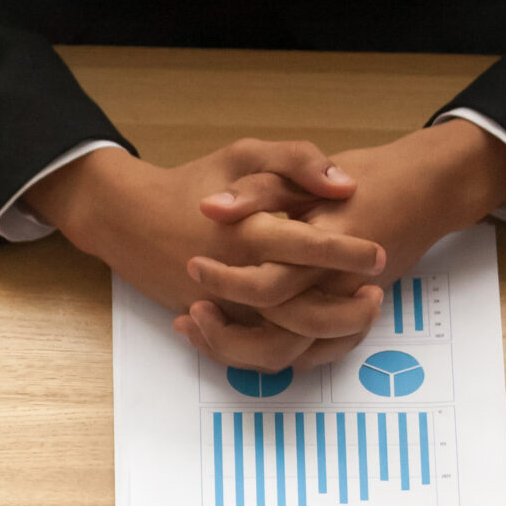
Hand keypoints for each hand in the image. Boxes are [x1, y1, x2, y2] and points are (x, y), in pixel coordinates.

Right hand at [26, 141, 386, 371]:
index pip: (306, 248)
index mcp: (246, 231)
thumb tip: (344, 184)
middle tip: (375, 293)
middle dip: (345, 312)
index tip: (378, 253)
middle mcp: (234, 277)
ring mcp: (221, 308)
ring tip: (352, 316)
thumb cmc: (191, 183)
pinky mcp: (212, 323)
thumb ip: (296, 160)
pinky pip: (254, 351)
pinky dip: (292, 348)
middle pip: (298, 313)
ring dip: (322, 338)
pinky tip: (319, 330)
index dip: (347, 253)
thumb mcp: (243, 155)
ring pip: (277, 345)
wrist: (127, 219)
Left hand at [188, 120, 505, 359]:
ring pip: (291, 354)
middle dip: (225, 333)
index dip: (225, 282)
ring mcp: (345, 307)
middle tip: (191, 310)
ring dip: (240, 352)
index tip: (193, 267)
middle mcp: (336, 286)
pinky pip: (310, 354)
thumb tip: (209, 208)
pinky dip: (272, 354)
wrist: (425, 191)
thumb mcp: (304, 171)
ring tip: (199, 328)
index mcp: (323, 248)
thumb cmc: (365, 176)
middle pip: (278, 335)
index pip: (268, 284)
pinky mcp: (350, 318)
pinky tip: (234, 339)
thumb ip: (257, 190)